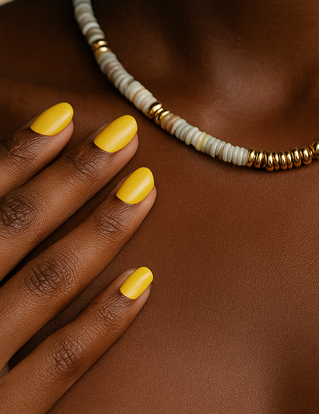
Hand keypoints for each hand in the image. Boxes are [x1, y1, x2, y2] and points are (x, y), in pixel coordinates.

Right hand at [0, 103, 155, 413]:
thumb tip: (2, 190)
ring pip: (47, 283)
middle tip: (125, 135)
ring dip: (100, 229)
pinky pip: (63, 363)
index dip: (21, 152)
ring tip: (144, 187)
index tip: (66, 114)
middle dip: (74, 176)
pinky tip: (144, 283)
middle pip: (15, 227)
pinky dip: (104, 321)